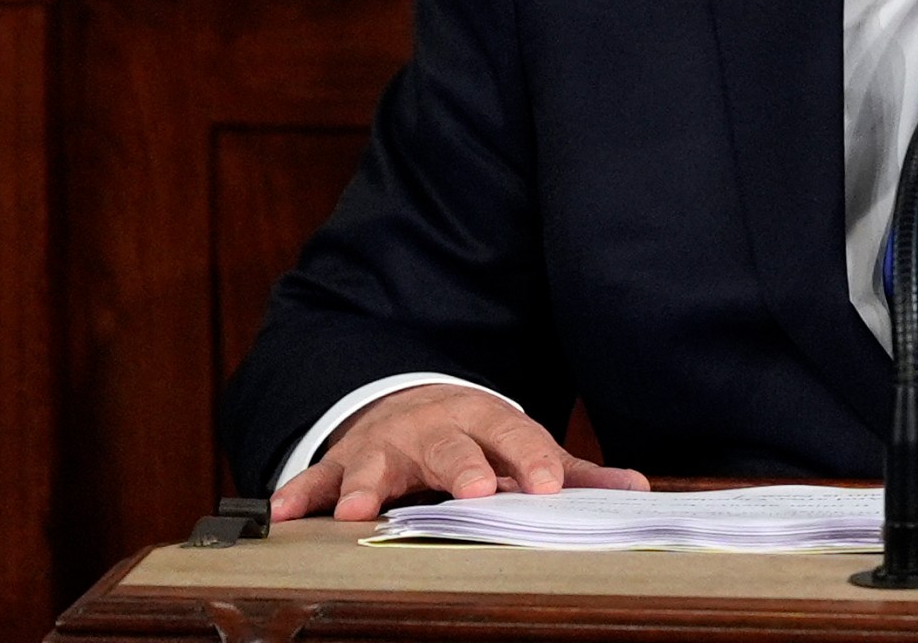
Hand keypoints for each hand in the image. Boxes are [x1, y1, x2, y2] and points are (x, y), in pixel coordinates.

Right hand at [271, 384, 651, 521]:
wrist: (411, 403)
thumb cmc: (477, 437)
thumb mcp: (522, 446)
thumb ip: (573, 471)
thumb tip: (636, 490)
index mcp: (487, 419)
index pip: (517, 438)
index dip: (534, 461)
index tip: (548, 487)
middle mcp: (435, 426)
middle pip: (450, 446)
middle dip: (460, 467)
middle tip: (471, 492)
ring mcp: (385, 442)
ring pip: (376, 461)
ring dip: (364, 484)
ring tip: (353, 513)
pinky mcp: (342, 460)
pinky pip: (315, 476)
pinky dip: (298, 494)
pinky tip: (281, 514)